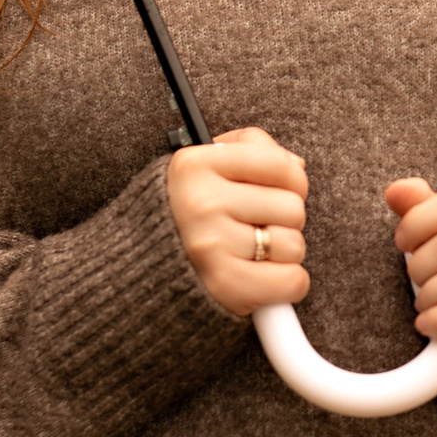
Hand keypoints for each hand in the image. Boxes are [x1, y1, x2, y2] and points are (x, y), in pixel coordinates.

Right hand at [168, 127, 309, 316]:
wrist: (139, 271)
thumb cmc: (187, 214)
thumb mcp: (205, 166)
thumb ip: (251, 150)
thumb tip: (296, 165)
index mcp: (196, 165)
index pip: (281, 164)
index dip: (292, 181)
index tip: (276, 191)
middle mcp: (201, 203)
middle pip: (293, 207)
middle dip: (284, 221)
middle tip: (254, 227)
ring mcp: (211, 245)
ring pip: (294, 245)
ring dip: (282, 254)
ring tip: (251, 252)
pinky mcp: (224, 285)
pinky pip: (292, 280)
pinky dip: (285, 283)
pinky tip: (261, 278)